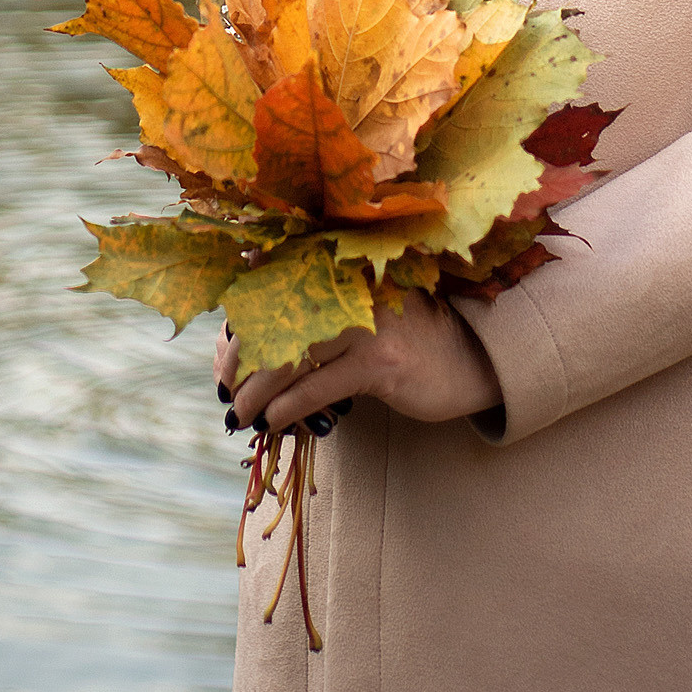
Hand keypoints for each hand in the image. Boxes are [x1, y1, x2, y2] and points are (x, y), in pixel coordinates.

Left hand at [214, 290, 502, 433]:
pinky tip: (273, 421)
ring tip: (240, 412)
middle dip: (243, 358)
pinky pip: (319, 387)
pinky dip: (289, 407)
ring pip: (292, 356)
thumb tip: (246, 334)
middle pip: (277, 320)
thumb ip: (315, 313)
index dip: (243, 321)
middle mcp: (352, 286)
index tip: (222, 352)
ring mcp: (368, 323)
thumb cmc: (405, 340)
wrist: (469, 360)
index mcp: (342, 269)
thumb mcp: (359, 314)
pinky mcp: (381, 362)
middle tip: (226, 387)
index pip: (275, 288)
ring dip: (258, 390)